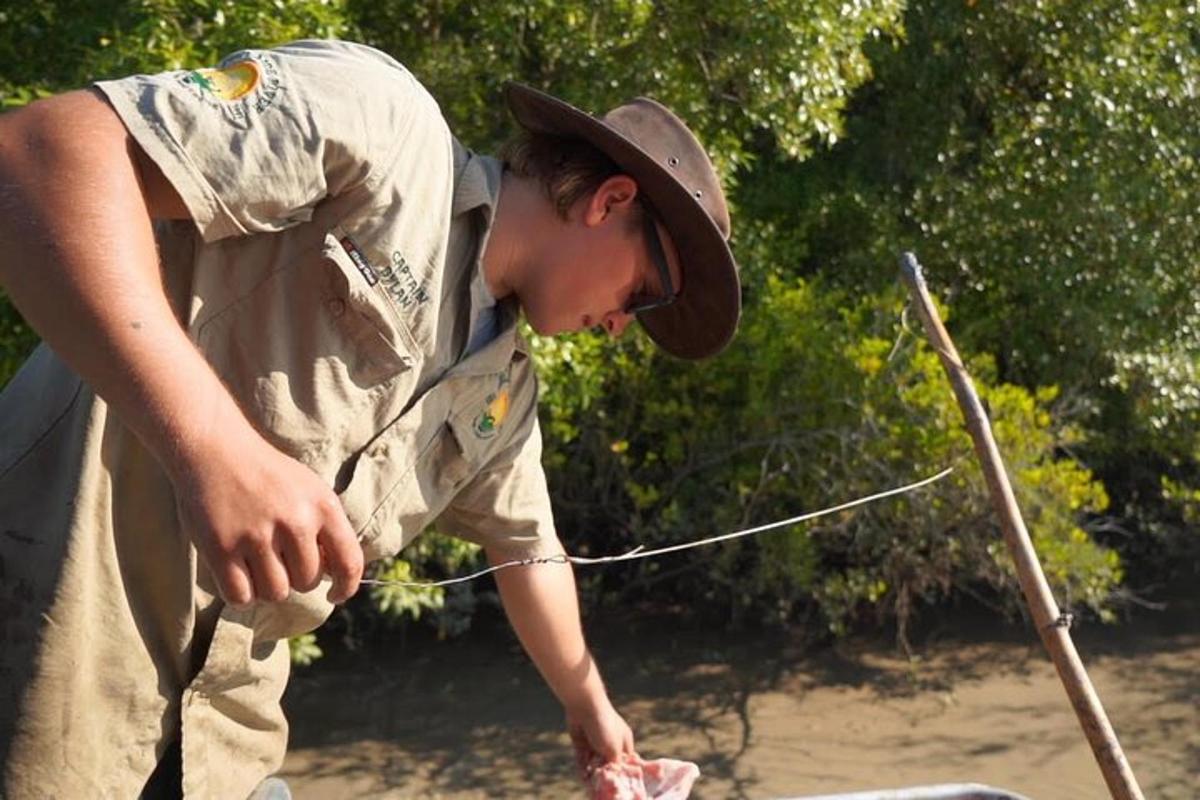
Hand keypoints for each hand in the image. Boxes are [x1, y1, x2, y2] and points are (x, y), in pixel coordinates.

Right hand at [173, 431, 362, 605]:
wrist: (215, 449)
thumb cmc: (267, 475)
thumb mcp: (310, 490)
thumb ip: (326, 529)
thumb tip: (335, 576)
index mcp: (323, 506)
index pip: (350, 562)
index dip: (346, 587)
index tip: (335, 594)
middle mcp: (295, 521)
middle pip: (307, 582)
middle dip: (295, 577)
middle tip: (277, 556)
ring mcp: (257, 535)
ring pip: (275, 593)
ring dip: (266, 586)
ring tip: (256, 562)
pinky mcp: (222, 548)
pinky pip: (240, 596)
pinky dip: (240, 593)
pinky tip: (237, 573)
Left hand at [566, 696, 636, 777]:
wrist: (584, 706)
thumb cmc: (604, 726)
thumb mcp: (613, 749)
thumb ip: (615, 764)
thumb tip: (614, 776)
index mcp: (624, 741)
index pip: (625, 761)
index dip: (621, 771)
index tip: (616, 780)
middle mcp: (610, 742)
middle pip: (608, 763)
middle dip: (604, 773)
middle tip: (600, 781)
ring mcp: (595, 742)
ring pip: (594, 762)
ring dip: (592, 771)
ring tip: (590, 779)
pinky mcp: (582, 742)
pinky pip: (582, 758)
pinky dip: (582, 766)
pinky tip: (582, 774)